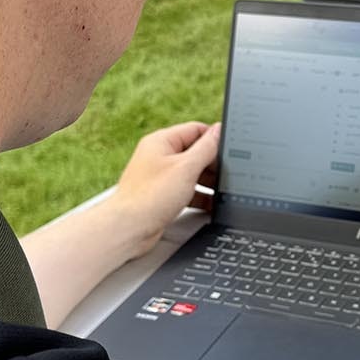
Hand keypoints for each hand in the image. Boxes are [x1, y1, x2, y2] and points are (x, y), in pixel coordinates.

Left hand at [106, 121, 220, 258]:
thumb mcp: (186, 168)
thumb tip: (218, 130)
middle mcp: (159, 156)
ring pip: (192, 173)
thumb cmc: (151, 196)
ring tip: (222, 191)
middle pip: (195, 152)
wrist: (128, 229)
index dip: (214, 138)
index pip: (195, 130)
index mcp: (161, 141)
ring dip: (207, 181)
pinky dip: (199, 196)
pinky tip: (211, 204)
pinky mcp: (162, 195)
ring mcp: (160, 176)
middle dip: (212, 163)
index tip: (231, 149)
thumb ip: (206, 148)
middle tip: (227, 174)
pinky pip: (186, 190)